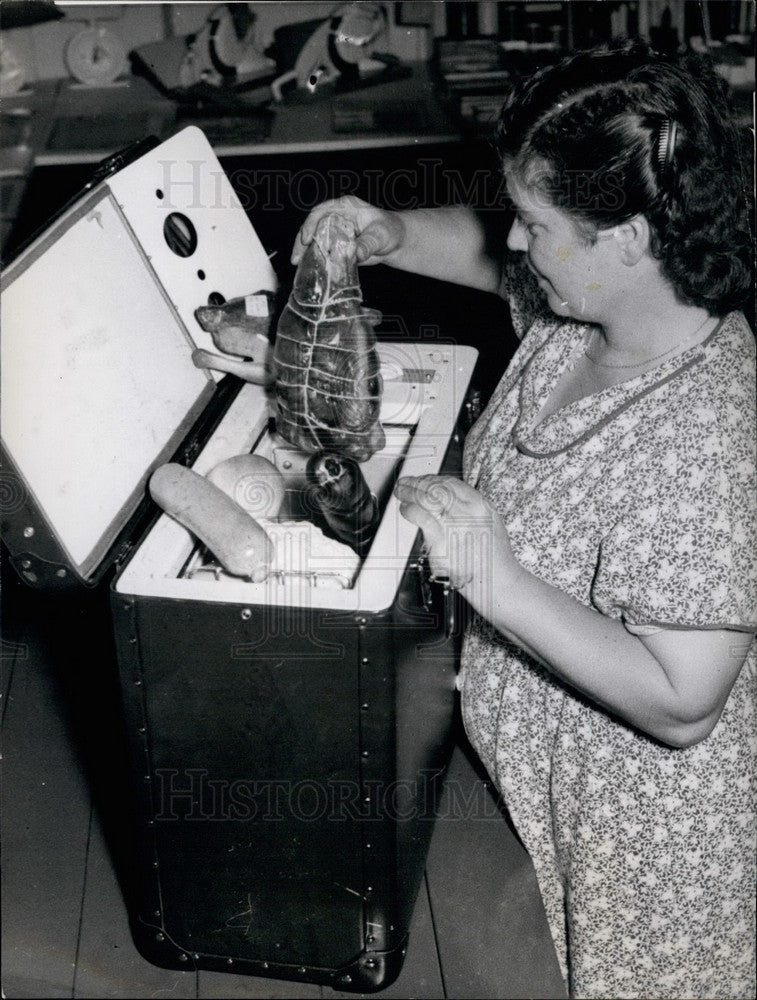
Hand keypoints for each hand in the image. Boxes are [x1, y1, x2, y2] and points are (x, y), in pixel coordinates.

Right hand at [291, 195, 404, 266]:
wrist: (395, 242)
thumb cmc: (390, 230)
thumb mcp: (380, 235)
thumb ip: (367, 244)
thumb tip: (355, 254)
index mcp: (345, 207)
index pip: (323, 211)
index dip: (311, 223)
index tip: (307, 238)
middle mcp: (336, 217)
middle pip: (313, 225)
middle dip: (302, 241)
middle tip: (297, 257)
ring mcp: (334, 232)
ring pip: (314, 239)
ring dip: (304, 251)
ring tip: (298, 264)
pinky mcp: (336, 246)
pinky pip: (322, 251)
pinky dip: (314, 259)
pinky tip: (308, 268)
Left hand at [394, 475, 512, 591]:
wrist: (496, 580)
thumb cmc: (492, 555)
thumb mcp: (489, 521)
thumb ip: (468, 507)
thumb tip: (442, 495)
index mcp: (480, 505)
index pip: (450, 483)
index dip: (431, 479)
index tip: (422, 480)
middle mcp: (467, 513)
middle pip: (435, 488)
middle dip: (416, 483)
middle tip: (405, 484)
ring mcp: (454, 526)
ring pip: (425, 499)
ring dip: (409, 494)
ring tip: (402, 494)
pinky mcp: (441, 542)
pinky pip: (421, 518)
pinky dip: (410, 510)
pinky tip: (406, 510)